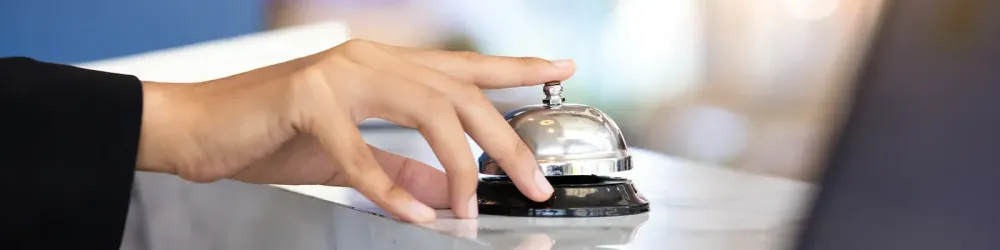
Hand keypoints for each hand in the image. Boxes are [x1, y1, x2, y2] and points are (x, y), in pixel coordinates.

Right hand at [137, 39, 573, 221]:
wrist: (195, 128)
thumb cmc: (269, 134)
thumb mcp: (349, 156)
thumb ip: (402, 171)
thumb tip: (448, 192)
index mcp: (382, 66)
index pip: (462, 68)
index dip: (516, 68)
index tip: (562, 68)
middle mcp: (369, 59)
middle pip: (460, 94)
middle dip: (507, 140)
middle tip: (535, 182)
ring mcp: (339, 73)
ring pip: (428, 112)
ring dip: (459, 166)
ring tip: (472, 209)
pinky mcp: (308, 100)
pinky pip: (363, 152)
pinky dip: (392, 191)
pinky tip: (415, 217)